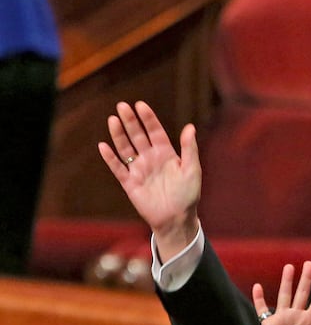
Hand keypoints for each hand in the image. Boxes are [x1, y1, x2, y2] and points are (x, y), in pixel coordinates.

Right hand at [98, 101, 200, 258]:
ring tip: (112, 119)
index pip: (155, 131)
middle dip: (130, 121)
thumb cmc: (187, 195)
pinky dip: (110, 158)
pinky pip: (117, 168)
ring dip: (118, 134)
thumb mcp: (192, 170)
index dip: (148, 118)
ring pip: (125, 148)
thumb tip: (190, 127)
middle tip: (122, 106)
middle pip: (138, 135)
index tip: (140, 105)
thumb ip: (189, 149)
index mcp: (166, 154)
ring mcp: (139, 169)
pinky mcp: (130, 183)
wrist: (177, 219)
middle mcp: (150, 158)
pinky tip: (103, 146)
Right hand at [253, 260, 310, 324]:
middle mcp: (297, 316)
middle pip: (302, 293)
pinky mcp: (269, 324)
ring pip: (284, 296)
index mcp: (310, 321)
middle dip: (306, 279)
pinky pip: (262, 309)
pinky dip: (259, 299)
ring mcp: (282, 319)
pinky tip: (257, 287)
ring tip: (289, 267)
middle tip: (309, 264)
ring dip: (286, 282)